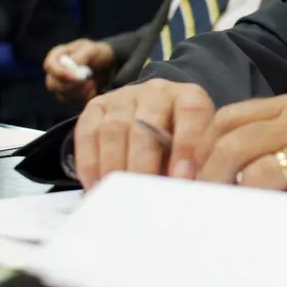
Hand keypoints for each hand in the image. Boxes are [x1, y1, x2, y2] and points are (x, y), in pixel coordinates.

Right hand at [44, 38, 115, 106]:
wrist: (108, 65)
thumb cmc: (97, 53)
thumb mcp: (92, 49)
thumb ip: (80, 56)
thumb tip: (71, 67)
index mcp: (57, 56)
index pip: (49, 65)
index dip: (60, 73)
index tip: (76, 76)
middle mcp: (55, 72)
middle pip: (52, 84)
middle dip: (72, 86)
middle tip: (89, 81)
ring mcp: (61, 86)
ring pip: (63, 96)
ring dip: (81, 92)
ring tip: (93, 83)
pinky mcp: (70, 97)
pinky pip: (73, 103)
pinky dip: (85, 98)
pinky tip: (93, 89)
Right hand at [74, 79, 216, 189]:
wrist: (155, 127)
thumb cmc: (180, 145)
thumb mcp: (198, 150)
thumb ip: (196, 164)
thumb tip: (186, 188)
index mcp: (189, 96)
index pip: (191, 112)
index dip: (187, 145)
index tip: (181, 179)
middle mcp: (157, 91)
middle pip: (147, 122)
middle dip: (144, 162)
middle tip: (142, 193)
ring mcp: (124, 96)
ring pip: (114, 127)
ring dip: (114, 165)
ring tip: (116, 195)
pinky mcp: (97, 106)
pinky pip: (87, 132)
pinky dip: (90, 162)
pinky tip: (96, 185)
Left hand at [193, 92, 286, 206]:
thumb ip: (275, 130)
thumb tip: (223, 160)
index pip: (229, 119)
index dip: (201, 148)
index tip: (190, 174)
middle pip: (234, 145)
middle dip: (208, 178)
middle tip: (197, 203)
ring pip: (258, 173)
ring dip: (235, 198)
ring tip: (225, 217)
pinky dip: (271, 217)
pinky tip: (261, 227)